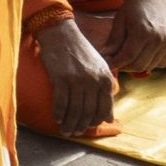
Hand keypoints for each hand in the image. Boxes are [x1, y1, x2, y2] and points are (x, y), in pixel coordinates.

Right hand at [34, 15, 119, 137]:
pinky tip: (57, 118)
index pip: (104, 109)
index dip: (96, 122)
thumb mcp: (100, 68)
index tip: (88, 128)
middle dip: (81, 126)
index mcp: (106, 79)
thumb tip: (109, 117)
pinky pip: (60, 102)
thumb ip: (105, 91)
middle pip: (89, 112)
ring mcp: (77, 80)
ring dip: (69, 123)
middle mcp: (94, 81)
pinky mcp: (61, 78)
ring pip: (75, 110)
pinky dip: (59, 113)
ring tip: (65, 130)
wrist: (61, 33)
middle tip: (74, 132)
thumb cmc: (80, 51)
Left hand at [105, 0, 165, 78]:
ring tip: (128, 59)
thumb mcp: (119, 20)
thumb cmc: (132, 8)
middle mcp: (158, 38)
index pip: (128, 56)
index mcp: (142, 31)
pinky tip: (142, 54)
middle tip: (117, 63)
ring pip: (150, 66)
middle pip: (140, 65)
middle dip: (125, 67)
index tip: (108, 65)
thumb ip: (113, 40)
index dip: (116, 63)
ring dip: (138, 66)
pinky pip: (162, 62)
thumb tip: (105, 57)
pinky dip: (151, 62)